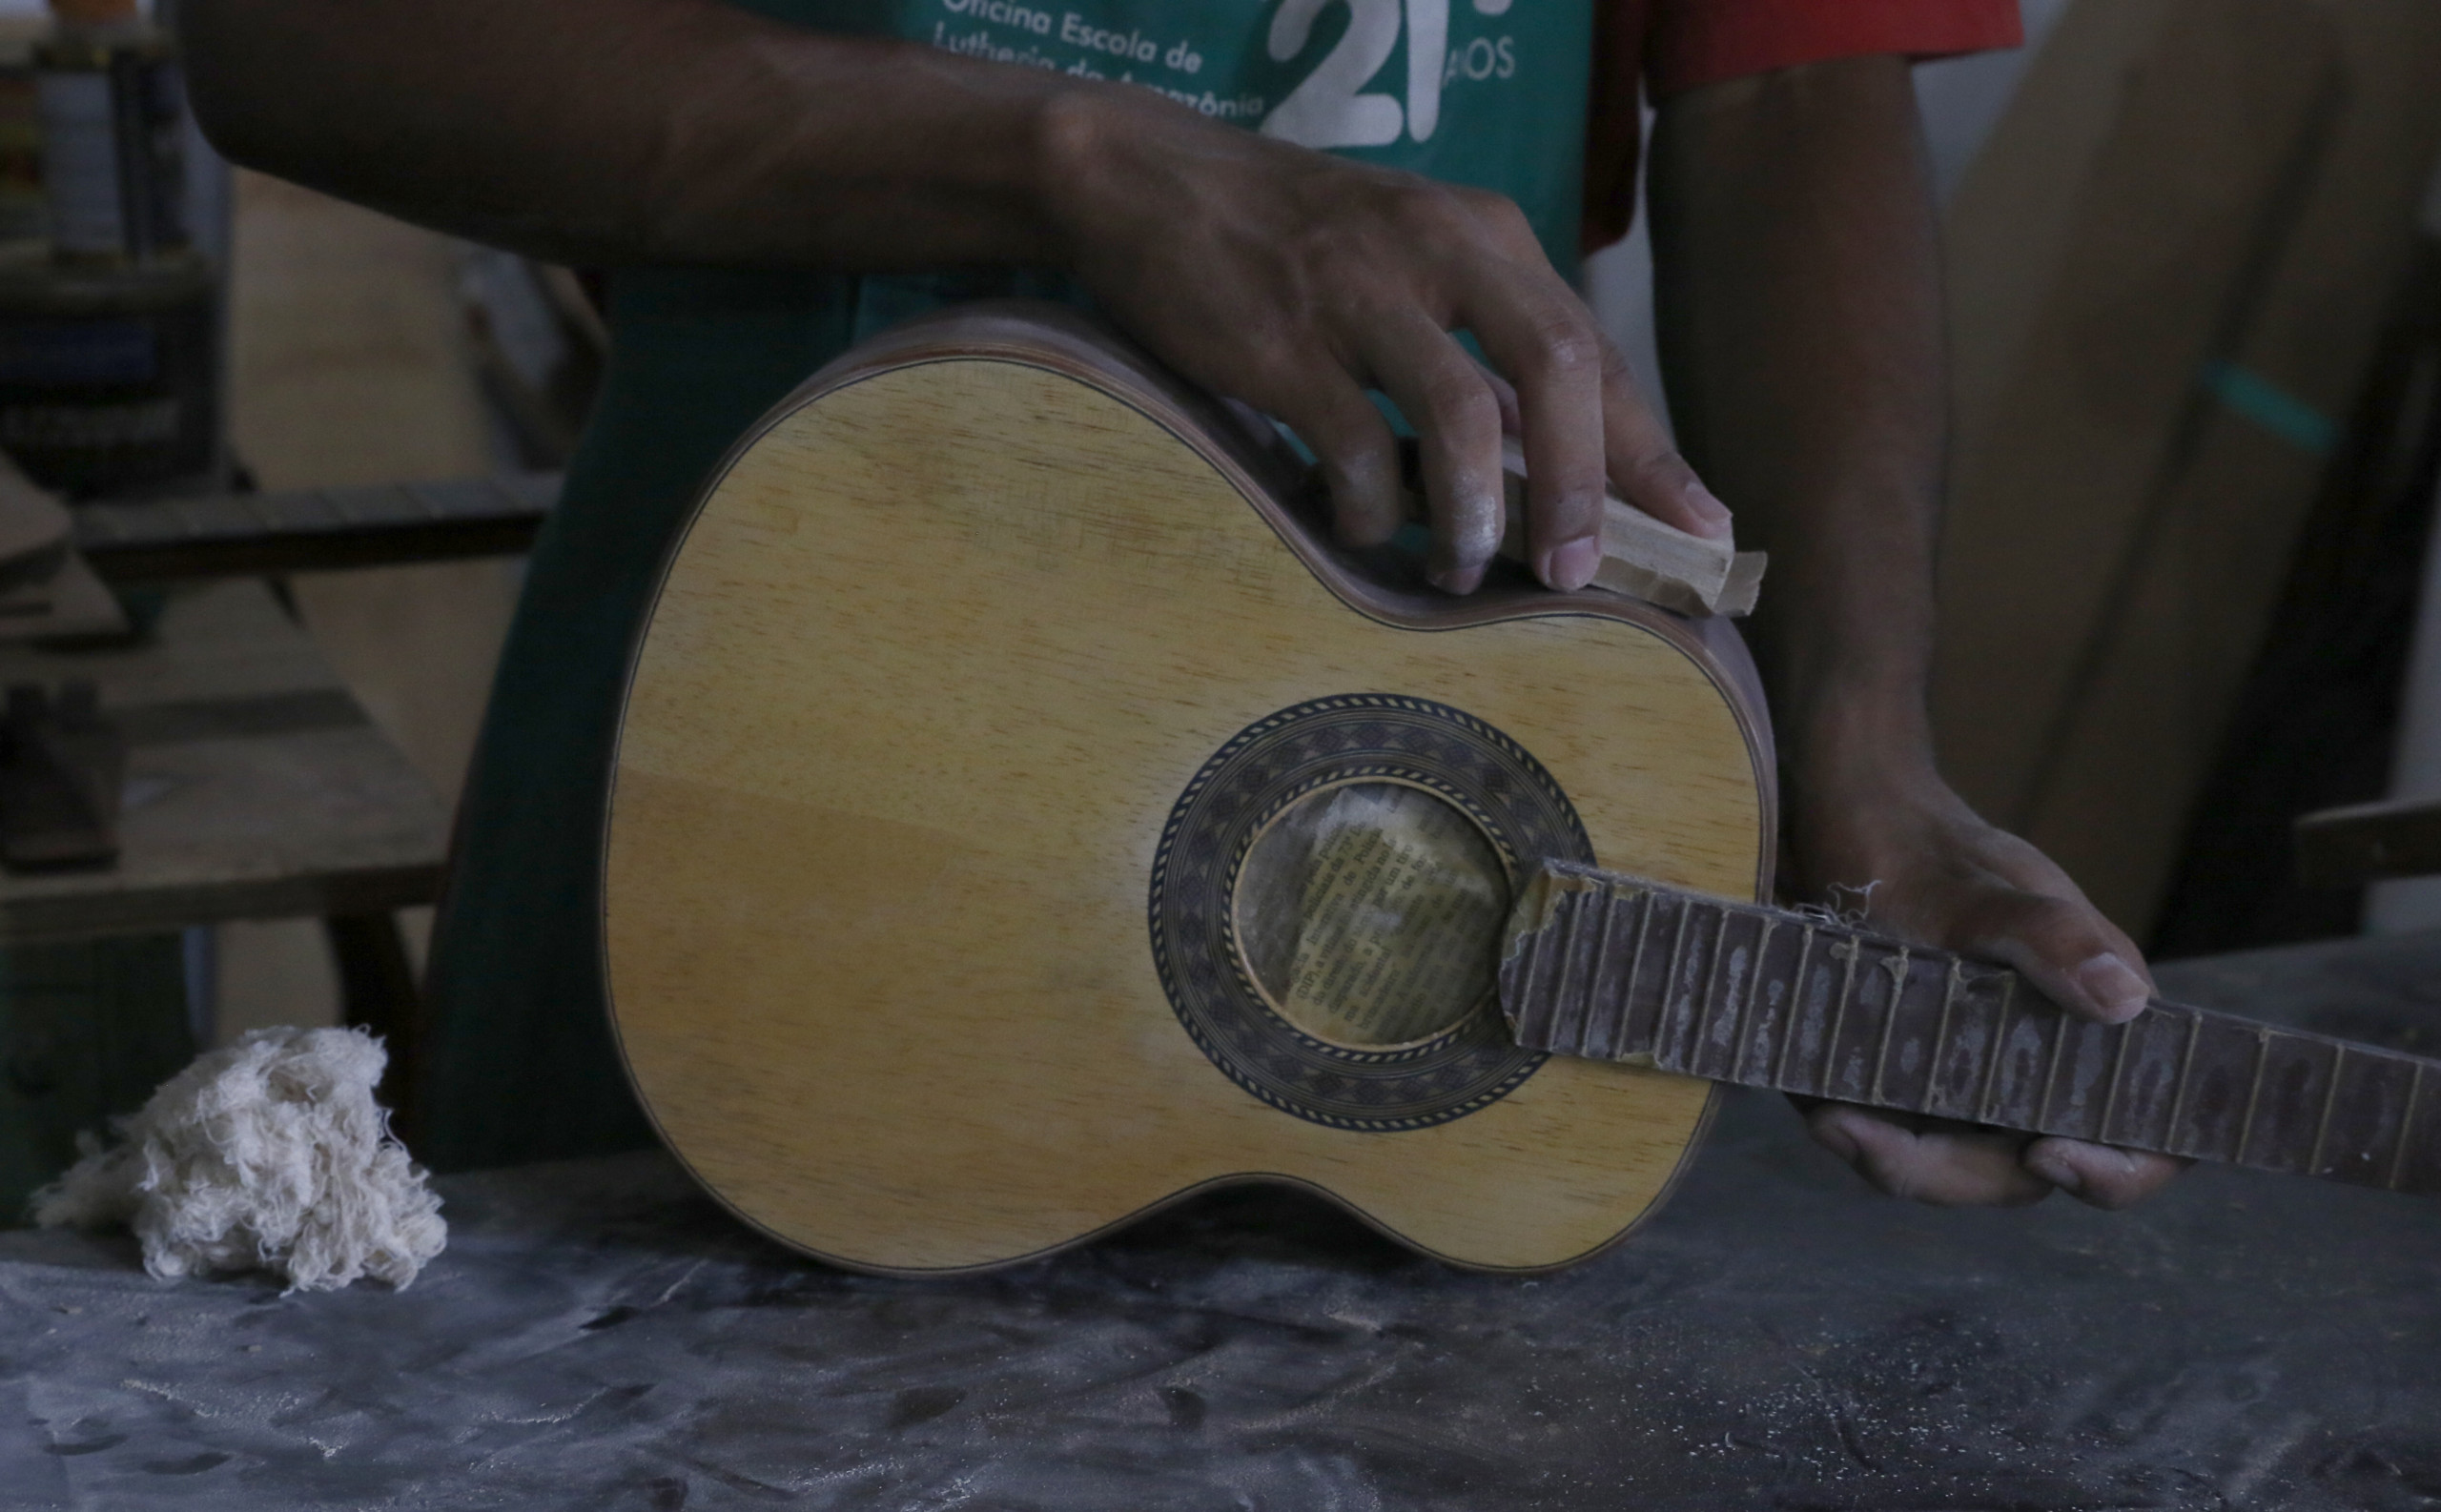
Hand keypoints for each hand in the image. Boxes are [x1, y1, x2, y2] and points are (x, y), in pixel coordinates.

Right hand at [1037, 87, 1730, 593]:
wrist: (1150, 181)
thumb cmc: (1291, 245)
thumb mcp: (1405, 268)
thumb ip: (1474, 355)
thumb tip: (1552, 478)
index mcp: (1486, 236)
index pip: (1594, 350)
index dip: (1651, 451)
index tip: (1700, 529)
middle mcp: (1438, 249)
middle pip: (1556, 365)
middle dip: (1583, 485)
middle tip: (1578, 572)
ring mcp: (1359, 293)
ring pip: (1460, 413)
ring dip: (1473, 513)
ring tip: (1461, 568)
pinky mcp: (1284, 341)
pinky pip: (1354, 446)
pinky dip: (1369, 509)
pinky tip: (1359, 531)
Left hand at [1786, 762, 2188, 1209]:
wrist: (1842, 823)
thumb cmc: (1924, 849)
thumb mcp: (1981, 893)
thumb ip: (2051, 939)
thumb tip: (2126, 1001)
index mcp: (2097, 1025)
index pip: (2145, 1132)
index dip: (2115, 1171)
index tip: (2049, 1155)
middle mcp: (2044, 1063)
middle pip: (2028, 1172)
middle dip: (1954, 1173)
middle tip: (1870, 1137)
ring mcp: (1976, 1077)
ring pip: (1955, 1166)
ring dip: (1896, 1159)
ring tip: (1833, 1117)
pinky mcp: (1912, 1079)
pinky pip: (1899, 1136)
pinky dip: (1862, 1131)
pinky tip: (1822, 1105)